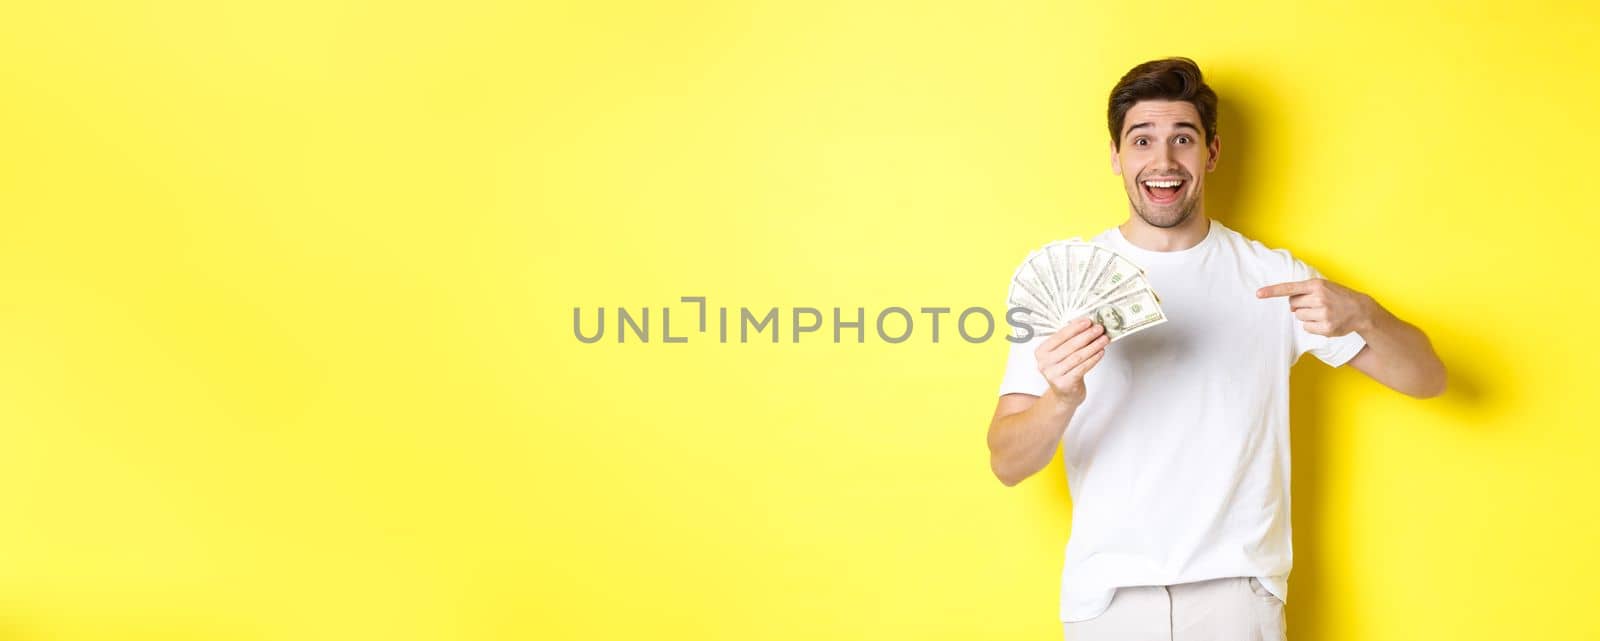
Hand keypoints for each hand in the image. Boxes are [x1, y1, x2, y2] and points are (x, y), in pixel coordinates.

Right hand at [1034, 318, 1108, 407]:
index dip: (1075, 328)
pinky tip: (1100, 352)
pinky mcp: (1064, 384)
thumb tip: (1085, 323)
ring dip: (1093, 346)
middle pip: (1069, 346)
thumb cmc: (1065, 370)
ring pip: (1077, 356)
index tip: (1087, 321)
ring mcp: (1053, 374)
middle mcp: (1044, 363)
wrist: (1065, 394)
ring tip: (1103, 339)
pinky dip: (1093, 359)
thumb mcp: (1062, 354)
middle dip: (1087, 335)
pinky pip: (1082, 368)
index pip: (1059, 336)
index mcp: (1041, 352)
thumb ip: (1069, 339)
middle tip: (1099, 329)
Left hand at [1256, 277, 1377, 336]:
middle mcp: (1319, 298)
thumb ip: (1305, 291)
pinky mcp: (1326, 328)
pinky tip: (1325, 321)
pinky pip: (1306, 328)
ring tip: (1322, 312)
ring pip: (1298, 317)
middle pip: (1292, 305)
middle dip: (1299, 306)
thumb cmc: (1338, 296)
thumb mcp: (1323, 286)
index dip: (1272, 291)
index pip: (1289, 288)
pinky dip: (1312, 326)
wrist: (1361, 310)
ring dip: (1306, 316)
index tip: (1258, 294)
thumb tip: (1290, 306)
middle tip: (1315, 304)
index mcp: (1316, 285)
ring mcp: (1323, 313)